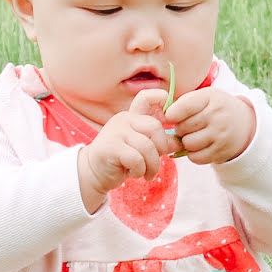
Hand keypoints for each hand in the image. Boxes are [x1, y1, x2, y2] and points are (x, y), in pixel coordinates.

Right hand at [76, 88, 174, 209]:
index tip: (167, 122)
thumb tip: (178, 141)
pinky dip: (140, 171)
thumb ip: (158, 141)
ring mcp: (115, 132)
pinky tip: (134, 174)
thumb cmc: (121, 160)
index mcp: (132, 116)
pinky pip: (136, 159)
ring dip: (152, 165)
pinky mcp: (110, 147)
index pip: (147, 96)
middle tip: (156, 163)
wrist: (93, 173)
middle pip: (155, 127)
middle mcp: (124, 119)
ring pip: (147, 146)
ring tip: (147, 174)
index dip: (162, 101)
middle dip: (161, 148)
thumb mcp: (142, 148)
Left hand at [164, 86, 257, 165]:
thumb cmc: (216, 108)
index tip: (173, 116)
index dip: (172, 114)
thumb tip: (163, 117)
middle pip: (182, 128)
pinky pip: (195, 157)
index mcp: (210, 97)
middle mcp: (217, 116)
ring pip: (187, 144)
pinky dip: (193, 153)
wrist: (244, 124)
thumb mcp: (205, 96)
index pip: (182, 107)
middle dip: (180, 128)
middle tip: (187, 127)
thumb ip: (184, 102)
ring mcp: (220, 135)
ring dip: (186, 142)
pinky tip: (200, 146)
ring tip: (193, 136)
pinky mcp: (221, 152)